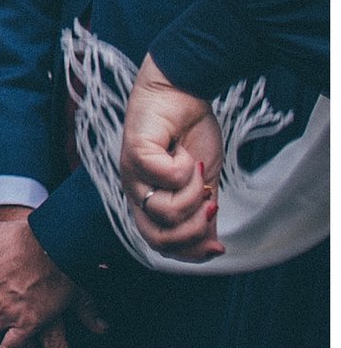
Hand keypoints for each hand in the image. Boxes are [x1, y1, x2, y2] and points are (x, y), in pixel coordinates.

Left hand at [120, 55, 224, 259]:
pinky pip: (166, 177)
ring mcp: (130, 172)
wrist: (182, 94)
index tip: (219, 247)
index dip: (189, 253)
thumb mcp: (203, 183)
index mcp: (147, 201)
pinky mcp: (133, 151)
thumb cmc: (189, 135)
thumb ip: (204, 214)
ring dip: (192, 192)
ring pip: (165, 211)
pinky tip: (181, 149)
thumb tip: (213, 249)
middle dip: (193, 230)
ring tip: (193, 166)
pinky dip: (184, 166)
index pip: (158, 244)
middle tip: (211, 204)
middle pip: (156, 238)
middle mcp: (134, 190)